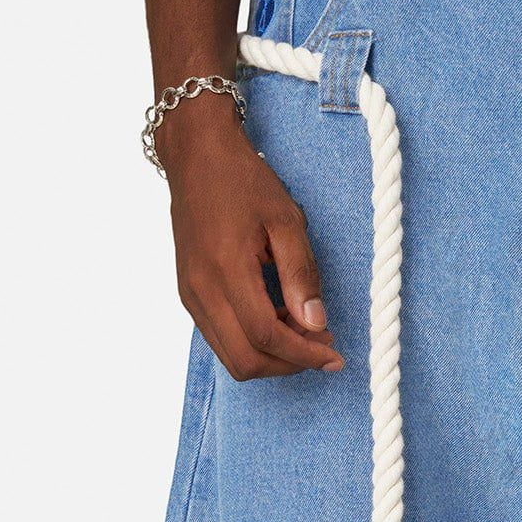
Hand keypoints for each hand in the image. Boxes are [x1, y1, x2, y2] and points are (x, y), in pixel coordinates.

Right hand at [160, 95, 344, 380]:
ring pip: (231, 356)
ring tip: (301, 329)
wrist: (196, 156)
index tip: (332, 355)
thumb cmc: (242, 181)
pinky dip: (252, 341)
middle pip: (245, 360)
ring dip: (271, 356)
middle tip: (321, 346)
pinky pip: (220, 338)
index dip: (302, 354)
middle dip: (288, 364)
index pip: (265, 336)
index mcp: (225, 269)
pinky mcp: (189, 294)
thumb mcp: (285, 220)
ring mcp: (191, 295)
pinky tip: (276, 316)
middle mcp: (201, 290)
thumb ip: (301, 275)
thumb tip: (316, 323)